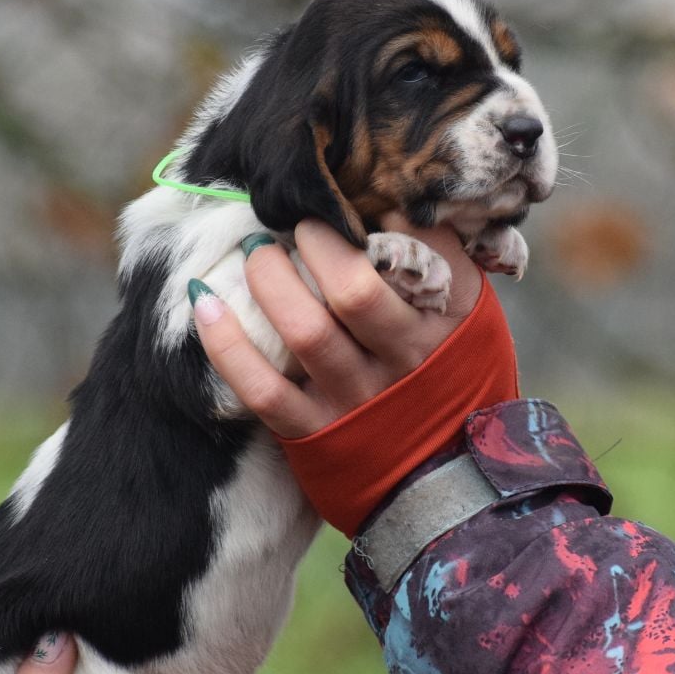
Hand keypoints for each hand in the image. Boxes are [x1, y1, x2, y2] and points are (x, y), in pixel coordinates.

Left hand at [194, 217, 483, 438]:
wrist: (451, 476)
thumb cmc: (453, 373)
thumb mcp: (470, 312)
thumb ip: (440, 256)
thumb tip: (386, 197)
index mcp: (442, 322)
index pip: (401, 258)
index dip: (354, 225)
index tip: (329, 207)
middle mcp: (401, 360)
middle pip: (351, 290)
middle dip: (311, 241)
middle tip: (291, 223)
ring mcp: (354, 399)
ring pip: (304, 332)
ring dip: (268, 279)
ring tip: (256, 252)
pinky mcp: (314, 434)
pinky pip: (262, 389)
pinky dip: (225, 344)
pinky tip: (204, 301)